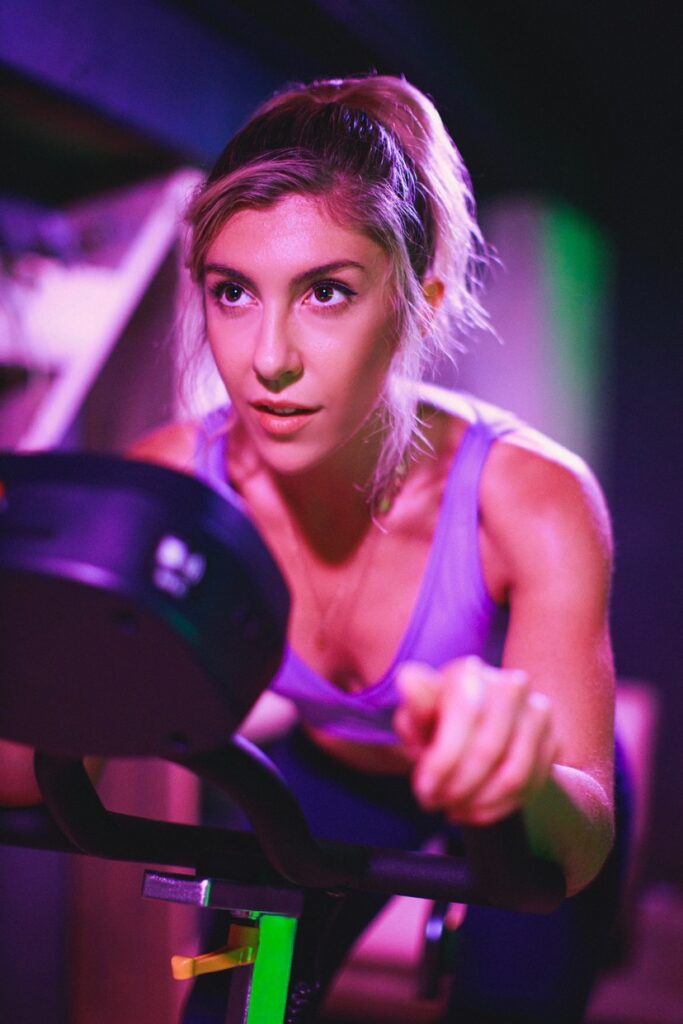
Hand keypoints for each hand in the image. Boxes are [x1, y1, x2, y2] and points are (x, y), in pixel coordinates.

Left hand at [394, 657, 557, 824]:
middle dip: (459, 786)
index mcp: (470, 672)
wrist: (473, 731)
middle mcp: (511, 685)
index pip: (465, 716)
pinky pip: (531, 786)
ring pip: (514, 774)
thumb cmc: (437, 724)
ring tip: (454, 808)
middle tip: (436, 804)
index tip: (424, 791)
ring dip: (479, 802)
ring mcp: (537, 711)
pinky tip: (475, 809)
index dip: (444, 760)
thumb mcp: (417, 716)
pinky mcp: (553, 739)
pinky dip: (499, 807)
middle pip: (489, 749)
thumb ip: (416, 704)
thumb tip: (407, 679)